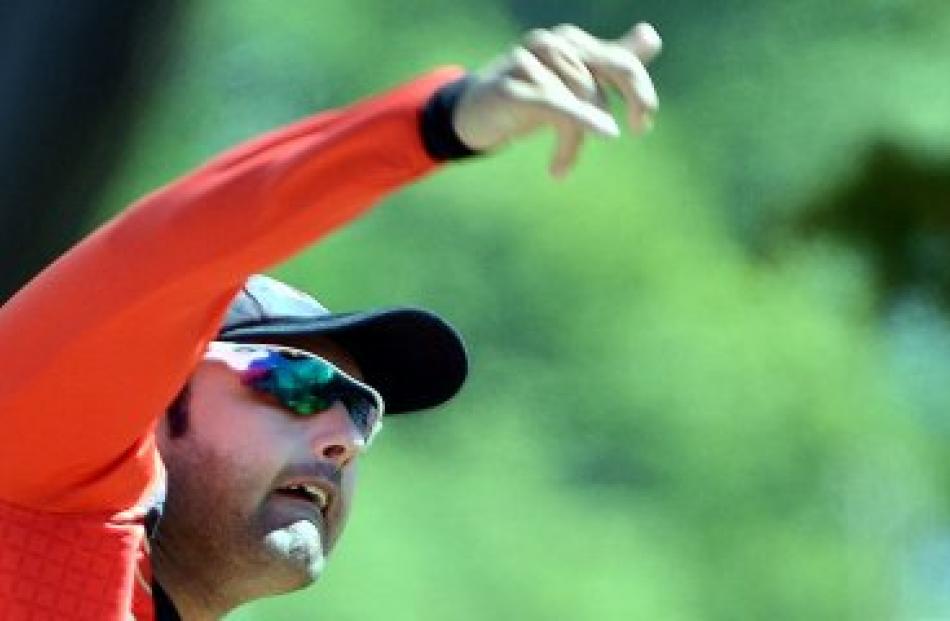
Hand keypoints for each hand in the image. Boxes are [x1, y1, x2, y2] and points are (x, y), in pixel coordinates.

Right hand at [453, 22, 661, 177]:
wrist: (473, 113)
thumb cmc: (528, 99)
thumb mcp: (573, 85)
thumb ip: (610, 63)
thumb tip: (652, 36)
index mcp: (572, 41)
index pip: (623, 62)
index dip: (640, 94)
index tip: (641, 127)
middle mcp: (554, 43)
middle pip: (603, 80)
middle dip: (615, 113)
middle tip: (619, 139)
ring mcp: (530, 60)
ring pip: (580, 99)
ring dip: (574, 142)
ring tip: (561, 167)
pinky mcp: (511, 85)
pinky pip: (555, 107)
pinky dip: (570, 129)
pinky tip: (564, 166)